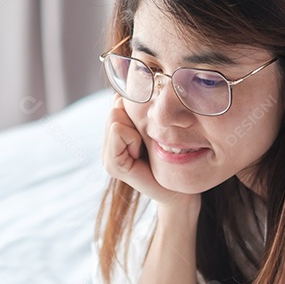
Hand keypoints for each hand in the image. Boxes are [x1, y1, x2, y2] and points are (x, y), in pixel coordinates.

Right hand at [102, 96, 199, 211]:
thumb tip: (125, 91)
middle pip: (115, 108)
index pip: (118, 103)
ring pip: (115, 117)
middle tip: (147, 144)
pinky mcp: (112, 165)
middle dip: (135, 120)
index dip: (137, 112)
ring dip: (136, 130)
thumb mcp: (155, 130)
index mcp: (116, 137)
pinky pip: (117, 130)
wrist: (178, 192)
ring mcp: (107, 158)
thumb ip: (138, 113)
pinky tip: (140, 156)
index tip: (150, 134)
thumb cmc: (173, 160)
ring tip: (144, 151)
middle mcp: (107, 146)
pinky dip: (133, 139)